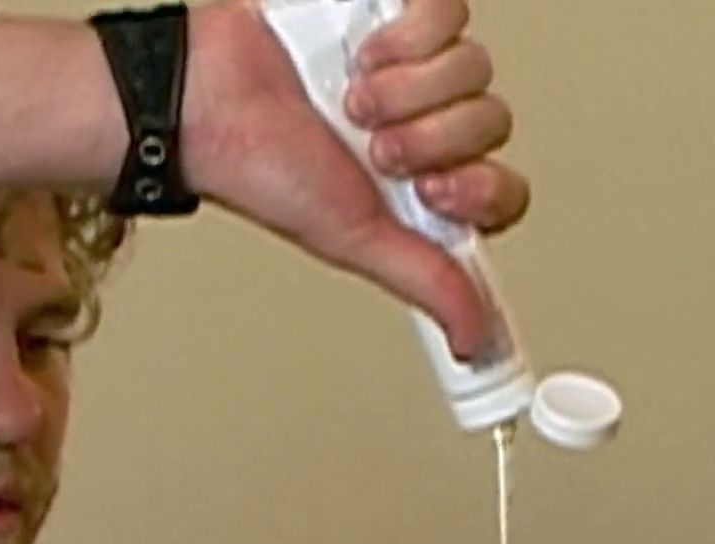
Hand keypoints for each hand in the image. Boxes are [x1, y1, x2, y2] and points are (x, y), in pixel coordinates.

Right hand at [183, 0, 529, 358]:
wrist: (210, 98)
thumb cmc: (262, 166)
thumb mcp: (353, 238)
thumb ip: (424, 281)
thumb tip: (473, 339)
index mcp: (422, 187)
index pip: (504, 190)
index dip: (479, 190)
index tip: (432, 192)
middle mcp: (425, 126)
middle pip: (492, 123)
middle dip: (427, 138)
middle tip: (375, 147)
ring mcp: (413, 70)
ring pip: (474, 68)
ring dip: (406, 90)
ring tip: (354, 102)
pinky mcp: (397, 16)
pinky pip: (449, 13)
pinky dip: (404, 37)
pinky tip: (360, 57)